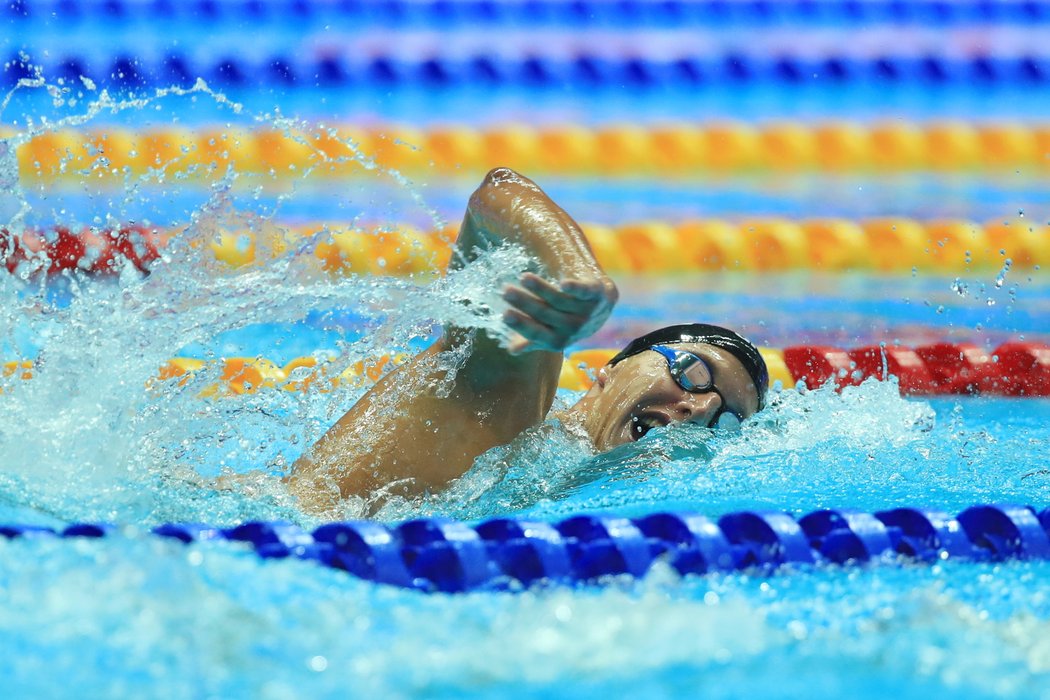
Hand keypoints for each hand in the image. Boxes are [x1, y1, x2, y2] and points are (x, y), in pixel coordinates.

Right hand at [501, 271, 617, 352]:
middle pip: (546, 314)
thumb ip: (533, 339)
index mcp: (558, 339)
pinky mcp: (597, 294)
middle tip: (506, 291)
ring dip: (541, 289)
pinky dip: (575, 288)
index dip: (522, 325)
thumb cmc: (568, 319)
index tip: (504, 314)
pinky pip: (586, 292)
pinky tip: (563, 283)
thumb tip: (512, 350)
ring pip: (561, 300)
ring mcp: (586, 311)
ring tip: (523, 278)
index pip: (537, 333)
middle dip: (525, 303)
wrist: (603, 305)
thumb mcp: (551, 331)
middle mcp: (573, 328)